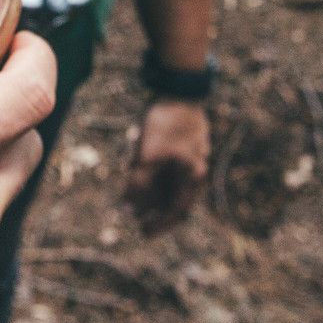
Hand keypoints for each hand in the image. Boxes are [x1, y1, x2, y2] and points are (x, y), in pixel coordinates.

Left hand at [124, 98, 209, 235]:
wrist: (179, 89)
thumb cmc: (166, 124)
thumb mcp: (148, 156)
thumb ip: (139, 184)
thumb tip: (127, 209)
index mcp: (191, 177)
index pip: (176, 211)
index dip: (160, 224)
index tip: (143, 233)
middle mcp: (195, 170)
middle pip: (176, 200)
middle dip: (156, 211)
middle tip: (137, 220)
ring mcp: (191, 157)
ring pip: (172, 184)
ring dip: (154, 194)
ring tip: (134, 197)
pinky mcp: (183, 145)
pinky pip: (170, 169)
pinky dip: (156, 177)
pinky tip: (140, 173)